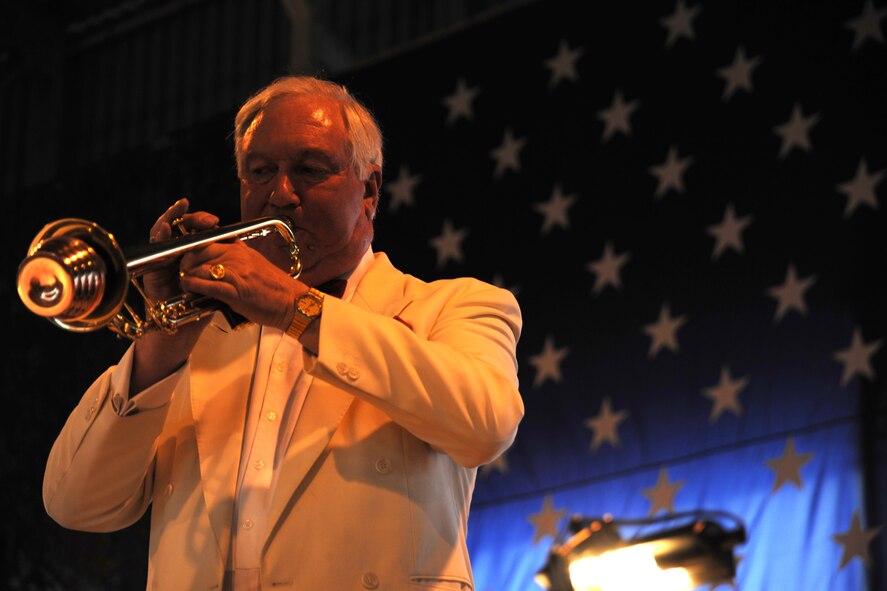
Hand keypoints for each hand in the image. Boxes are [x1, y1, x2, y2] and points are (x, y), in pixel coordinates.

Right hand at [130, 199, 219, 391]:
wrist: (187, 329)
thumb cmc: (205, 307)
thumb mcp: (221, 284)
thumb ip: (225, 267)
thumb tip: (240, 247)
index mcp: (198, 256)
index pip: (200, 232)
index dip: (206, 224)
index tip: (217, 221)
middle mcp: (180, 255)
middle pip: (183, 228)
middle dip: (192, 219)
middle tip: (205, 219)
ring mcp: (165, 260)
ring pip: (166, 233)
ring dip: (172, 219)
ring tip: (181, 209)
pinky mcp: (152, 268)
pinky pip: (153, 248)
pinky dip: (158, 234)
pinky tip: (165, 227)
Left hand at [178, 239, 306, 330]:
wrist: (292, 302)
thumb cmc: (275, 288)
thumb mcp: (255, 263)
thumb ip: (239, 256)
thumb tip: (224, 254)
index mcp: (240, 249)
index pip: (206, 242)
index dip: (192, 250)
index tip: (187, 259)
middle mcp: (236, 257)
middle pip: (198, 253)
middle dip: (185, 263)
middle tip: (183, 273)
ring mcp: (236, 273)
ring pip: (199, 268)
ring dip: (187, 276)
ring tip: (184, 284)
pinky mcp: (235, 291)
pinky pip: (207, 285)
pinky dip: (194, 286)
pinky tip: (189, 289)